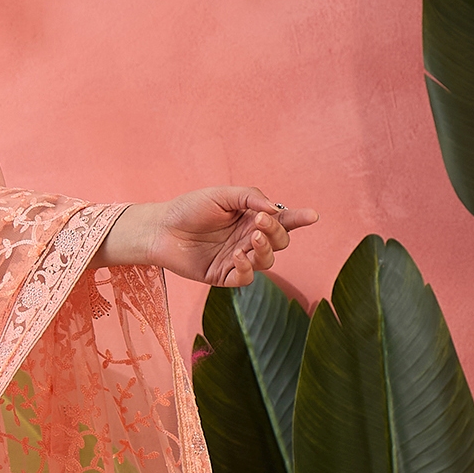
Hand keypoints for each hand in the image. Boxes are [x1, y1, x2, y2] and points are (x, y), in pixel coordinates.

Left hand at [104, 187, 317, 286]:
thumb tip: (274, 210)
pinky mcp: (223, 275)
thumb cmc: (189, 208)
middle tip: (259, 223)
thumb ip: (250, 198)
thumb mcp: (222, 195)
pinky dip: (246, 268)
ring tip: (250, 239)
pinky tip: (238, 256)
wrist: (161, 228)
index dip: (298, 219)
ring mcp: (237, 258)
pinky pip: (244, 278)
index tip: (312, 216)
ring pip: (266, 262)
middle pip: (279, 242)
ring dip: (264, 251)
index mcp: (251, 218)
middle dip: (275, 233)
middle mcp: (248, 239)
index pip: (282, 220)